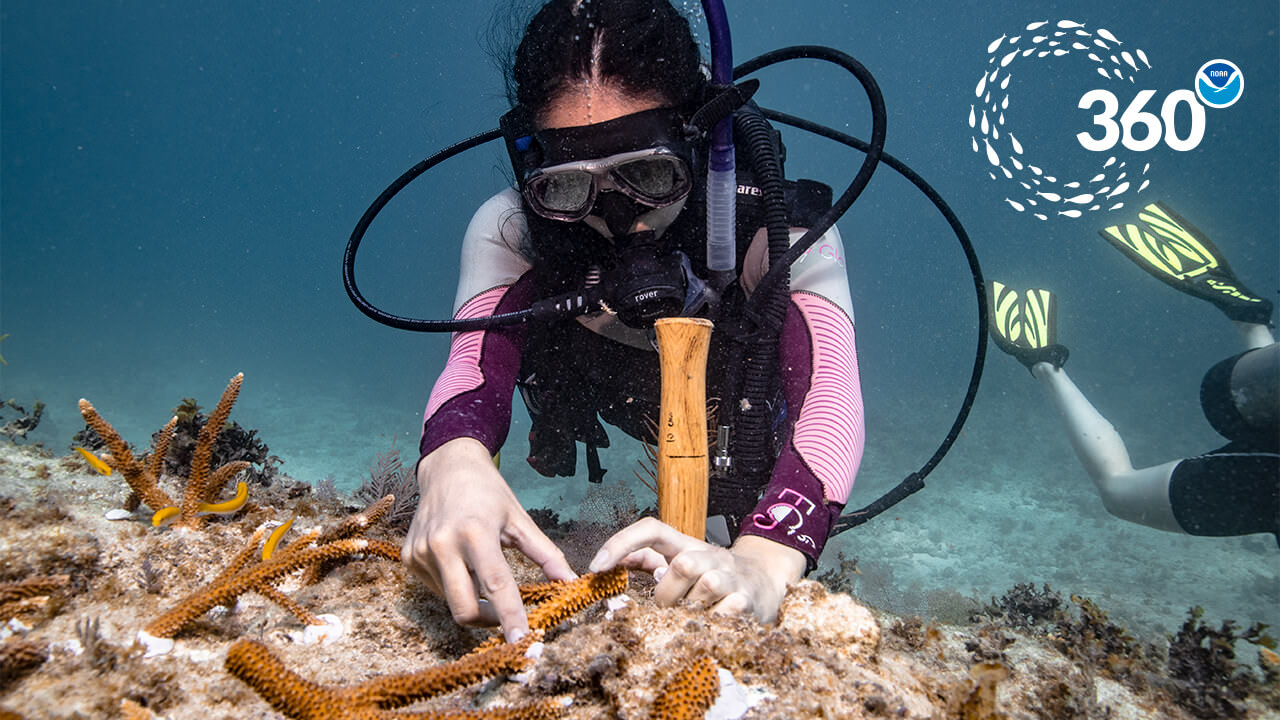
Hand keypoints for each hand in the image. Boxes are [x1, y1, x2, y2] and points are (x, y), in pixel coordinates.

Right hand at [401, 437, 574, 640]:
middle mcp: (442, 544)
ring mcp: (420, 553)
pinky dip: (455, 587)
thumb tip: (571, 582)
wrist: (446, 468)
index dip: (510, 615)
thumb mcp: (520, 519)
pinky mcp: (407, 559)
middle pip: (464, 608)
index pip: (495, 583)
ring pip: (451, 602)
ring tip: (481, 570)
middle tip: (507, 615)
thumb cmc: (488, 493)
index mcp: (474, 531)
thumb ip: (547, 554)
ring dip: (472, 599)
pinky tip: (460, 562)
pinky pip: (437, 590)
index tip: (522, 639)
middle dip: (489, 621)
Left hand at [588, 517, 805, 623]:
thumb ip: (646, 560)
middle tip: (668, 611)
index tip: (596, 567)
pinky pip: (725, 613)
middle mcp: (709, 555)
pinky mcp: (748, 600)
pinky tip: (710, 628)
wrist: (766, 580)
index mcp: (686, 544)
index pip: (652, 529)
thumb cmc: (712, 574)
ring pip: (706, 587)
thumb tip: (606, 564)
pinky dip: (712, 624)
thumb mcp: (681, 561)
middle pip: (682, 564)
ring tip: (691, 620)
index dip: (622, 542)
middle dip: (668, 595)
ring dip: (692, 611)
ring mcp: (732, 576)